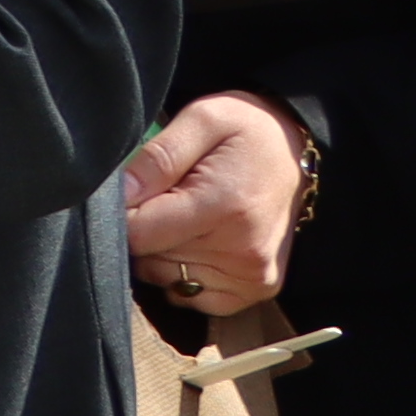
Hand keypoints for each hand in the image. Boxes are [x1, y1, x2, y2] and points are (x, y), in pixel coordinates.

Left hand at [124, 91, 310, 320]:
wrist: (294, 149)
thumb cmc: (245, 130)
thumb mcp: (202, 118)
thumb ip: (157, 157)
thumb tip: (120, 195)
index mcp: (225, 207)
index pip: (140, 235)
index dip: (125, 214)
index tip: (140, 191)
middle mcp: (243, 250)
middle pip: (152, 259)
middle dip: (149, 229)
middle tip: (173, 197)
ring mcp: (253, 276)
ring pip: (168, 279)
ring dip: (165, 253)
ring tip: (190, 217)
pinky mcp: (258, 289)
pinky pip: (194, 297)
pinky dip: (186, 274)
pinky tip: (200, 242)